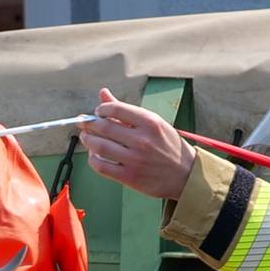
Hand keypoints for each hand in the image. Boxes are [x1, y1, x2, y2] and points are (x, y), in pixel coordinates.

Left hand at [81, 89, 197, 199]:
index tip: (98, 112)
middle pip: (103, 127)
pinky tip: (94, 155)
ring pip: (98, 146)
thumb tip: (103, 94)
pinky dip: (92, 159)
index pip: (116, 109)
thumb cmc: (168, 146)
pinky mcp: (129, 177)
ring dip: (87, 140)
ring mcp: (135, 159)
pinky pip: (101, 166)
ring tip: (86, 137)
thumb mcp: (154, 123)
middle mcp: (142, 140)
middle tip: (84, 123)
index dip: (101, 109)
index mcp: (150, 122)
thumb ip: (126, 110)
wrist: (186, 175)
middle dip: (88, 124)